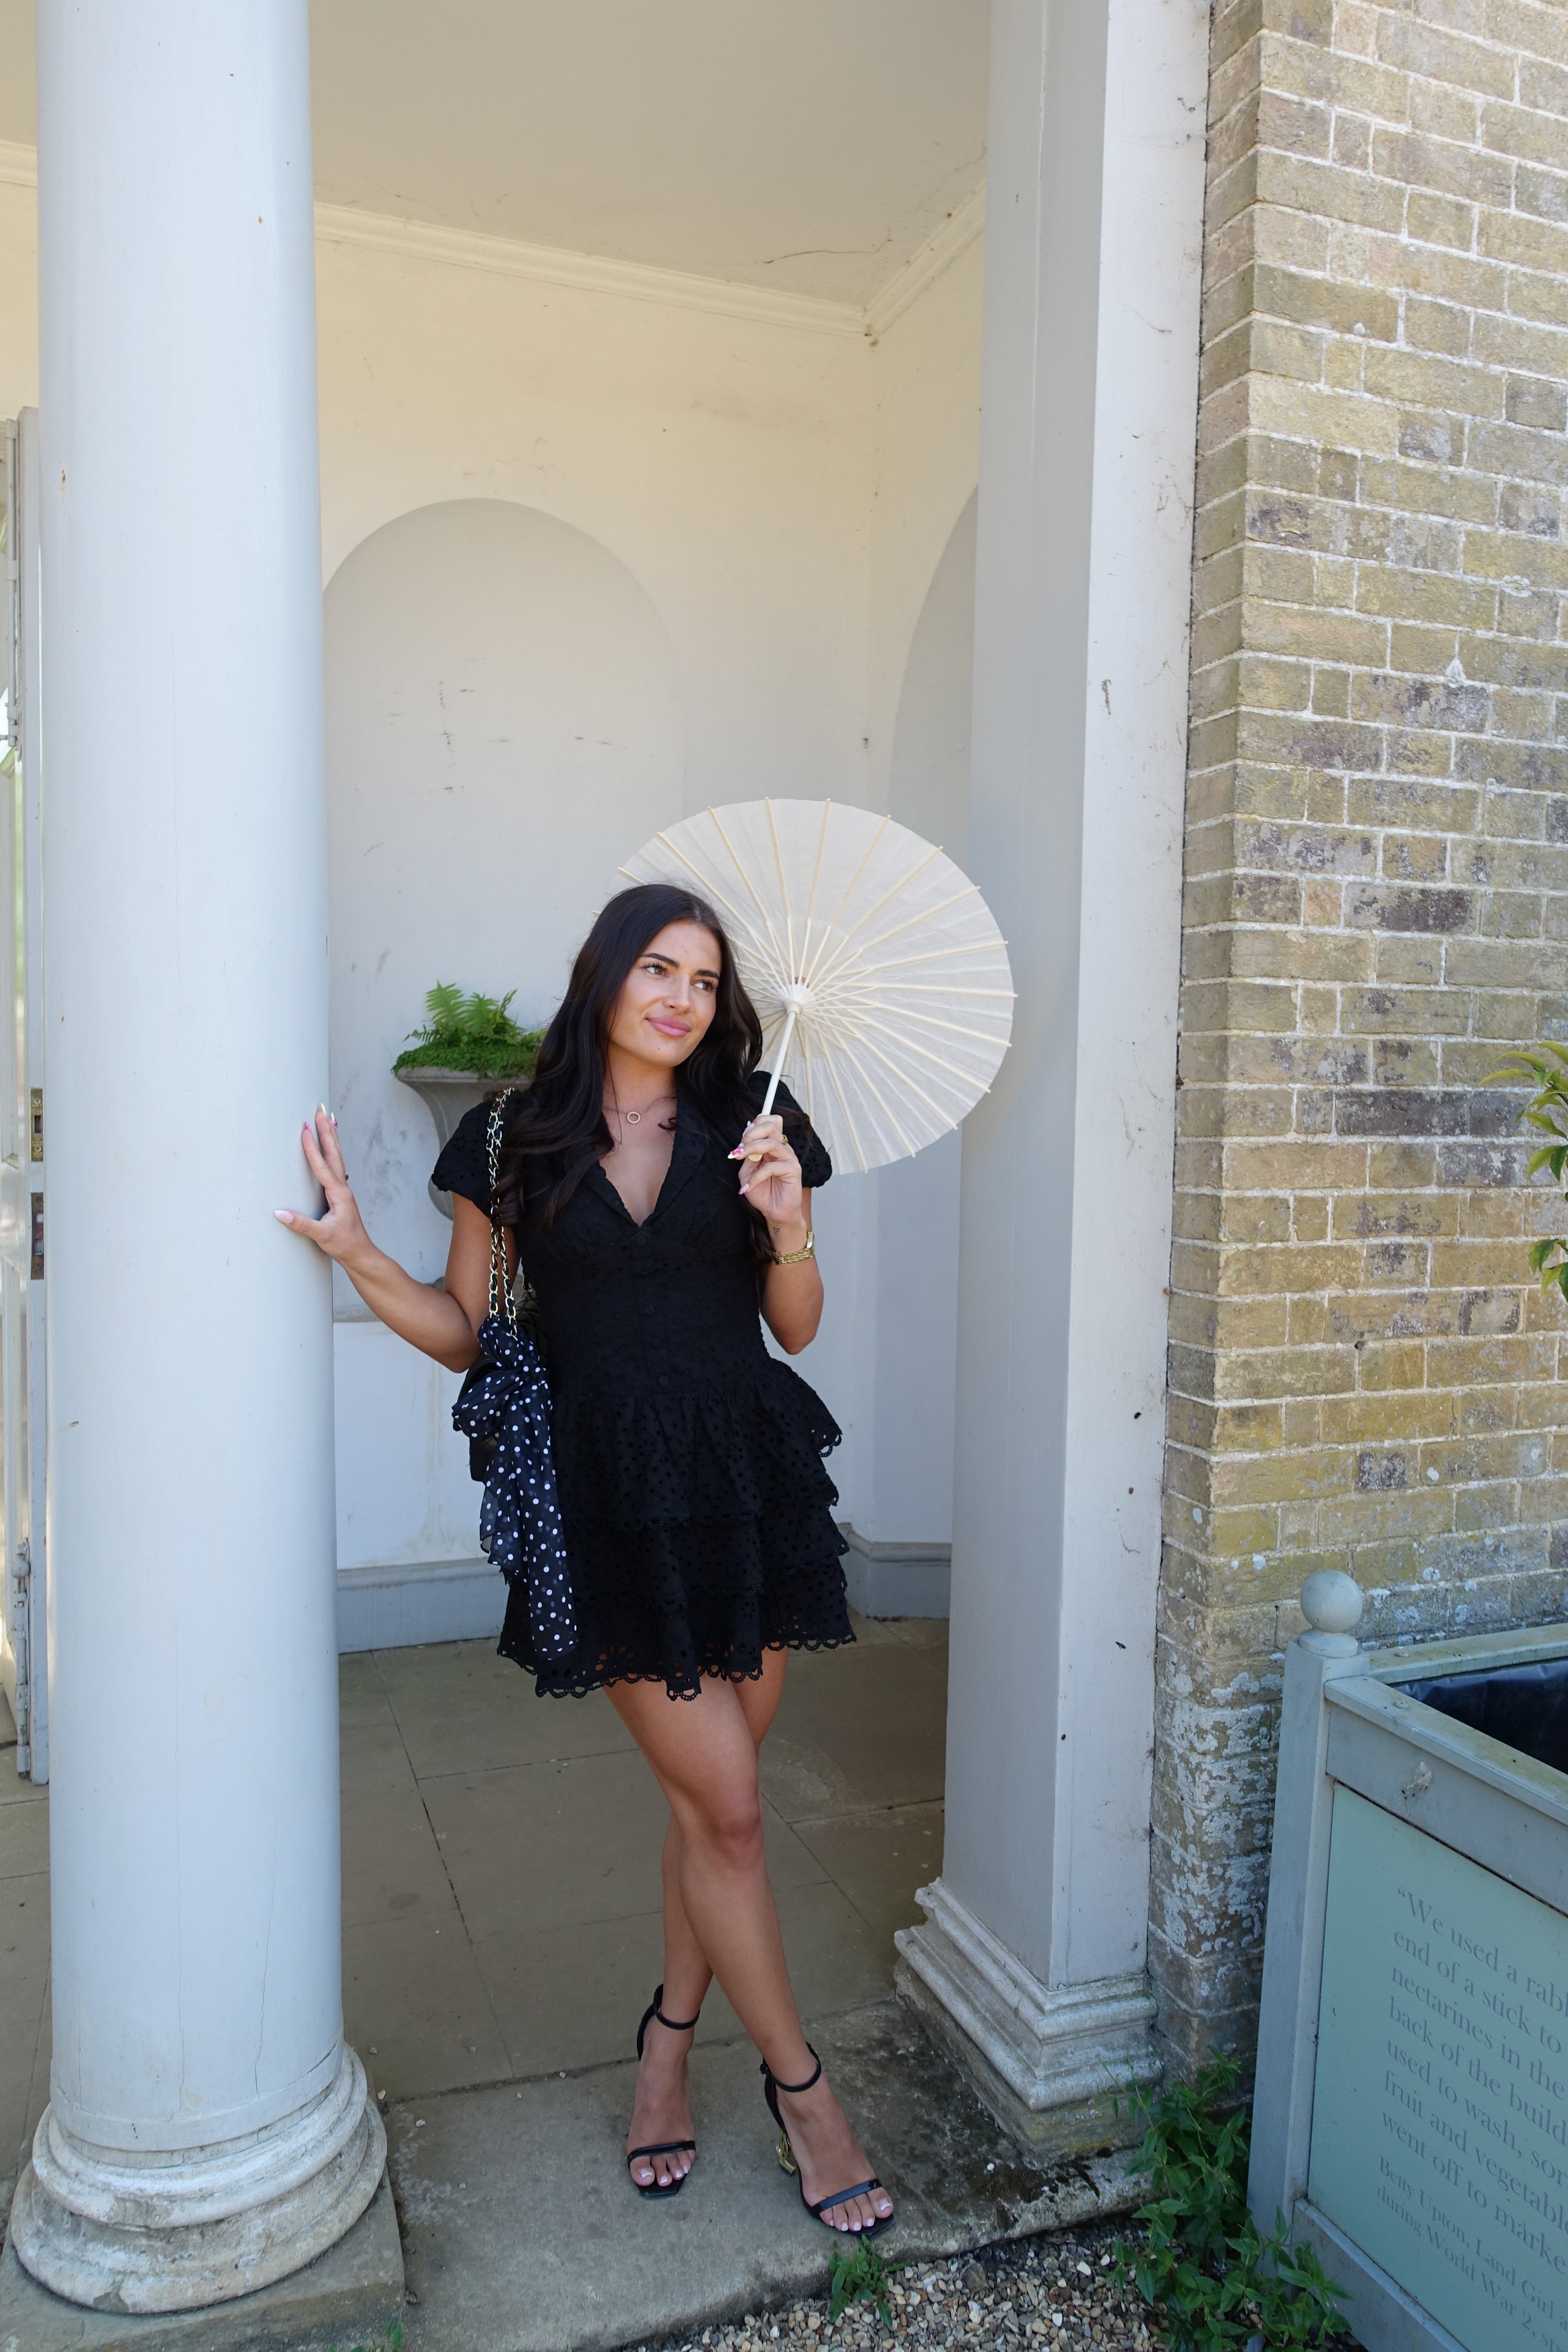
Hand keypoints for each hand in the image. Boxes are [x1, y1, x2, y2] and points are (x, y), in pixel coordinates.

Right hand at [275, 1108, 372, 1268]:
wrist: (360, 1253)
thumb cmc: (345, 1244)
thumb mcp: (322, 1235)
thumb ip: (301, 1224)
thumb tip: (279, 1213)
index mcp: (338, 1193)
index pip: (323, 1166)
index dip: (312, 1148)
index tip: (305, 1130)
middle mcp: (342, 1187)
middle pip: (333, 1153)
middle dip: (326, 1131)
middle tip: (321, 1110)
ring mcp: (341, 1189)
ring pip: (336, 1157)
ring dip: (331, 1137)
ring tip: (327, 1119)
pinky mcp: (338, 1194)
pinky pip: (334, 1166)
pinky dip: (331, 1151)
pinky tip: (329, 1147)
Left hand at [730, 1113, 803, 1231]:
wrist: (774, 1212)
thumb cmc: (762, 1192)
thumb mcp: (747, 1171)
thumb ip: (747, 1156)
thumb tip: (744, 1143)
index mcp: (772, 1145)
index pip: (770, 1121)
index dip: (755, 1124)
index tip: (741, 1140)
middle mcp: (782, 1148)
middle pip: (772, 1126)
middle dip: (751, 1133)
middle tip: (739, 1147)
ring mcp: (789, 1158)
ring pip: (772, 1143)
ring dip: (751, 1148)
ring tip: (738, 1158)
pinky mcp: (793, 1170)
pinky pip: (772, 1167)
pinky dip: (756, 1176)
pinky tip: (747, 1188)